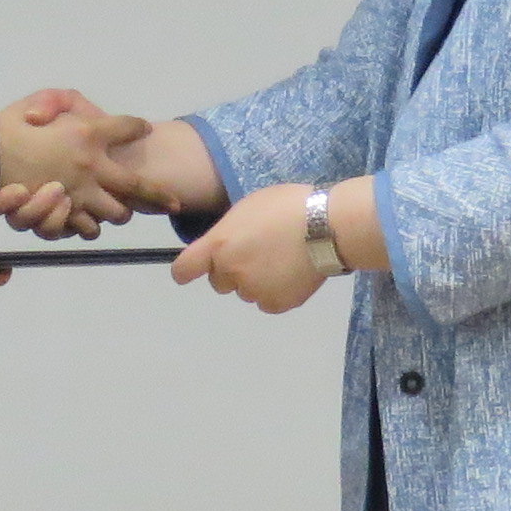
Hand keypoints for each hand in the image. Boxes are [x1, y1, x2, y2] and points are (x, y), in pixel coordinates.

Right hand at [0, 94, 216, 238]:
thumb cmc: (12, 124)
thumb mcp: (41, 99)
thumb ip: (66, 101)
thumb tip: (88, 114)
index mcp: (89, 134)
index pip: (129, 129)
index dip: (138, 129)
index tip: (145, 130)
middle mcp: (92, 166)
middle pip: (138, 187)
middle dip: (157, 195)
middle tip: (172, 203)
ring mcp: (80, 194)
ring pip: (117, 213)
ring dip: (123, 212)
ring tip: (127, 210)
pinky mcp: (62, 213)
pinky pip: (87, 228)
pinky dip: (91, 226)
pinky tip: (94, 221)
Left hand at [176, 185, 336, 314]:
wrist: (327, 226)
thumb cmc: (288, 206)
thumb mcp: (247, 208)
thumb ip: (228, 232)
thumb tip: (224, 245)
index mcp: (218, 245)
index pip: (184, 269)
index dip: (186, 271)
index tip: (190, 272)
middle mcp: (229, 271)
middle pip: (218, 281)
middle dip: (231, 271)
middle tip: (257, 254)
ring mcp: (253, 291)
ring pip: (246, 292)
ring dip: (256, 281)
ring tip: (282, 260)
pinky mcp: (276, 304)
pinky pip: (267, 302)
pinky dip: (276, 292)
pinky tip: (292, 274)